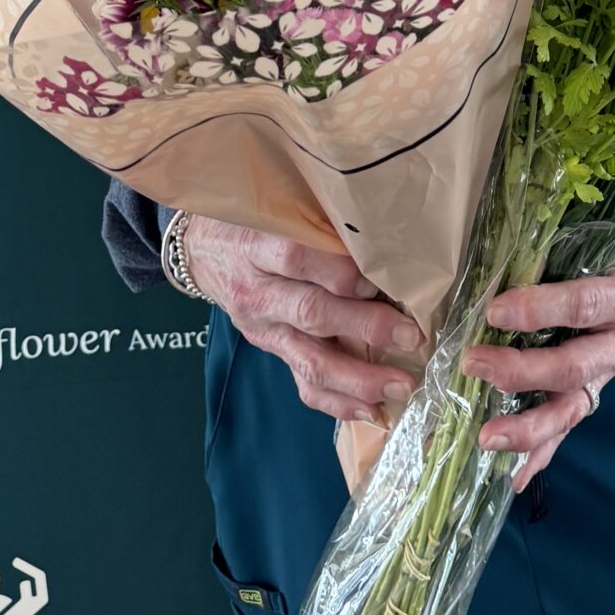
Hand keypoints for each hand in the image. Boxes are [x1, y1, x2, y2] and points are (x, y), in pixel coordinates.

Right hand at [181, 219, 421, 423]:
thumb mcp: (274, 204)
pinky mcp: (271, 350)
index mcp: (257, 246)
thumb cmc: (252, 218)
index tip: (380, 278)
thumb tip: (380, 226)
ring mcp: (264, 329)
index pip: (296, 257)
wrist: (204, 250)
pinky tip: (370, 410)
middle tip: (410, 334)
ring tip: (400, 385)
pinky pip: (302, 382)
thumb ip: (316, 216)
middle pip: (311, 312)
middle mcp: (258, 293)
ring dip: (358, 377)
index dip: (339, 270)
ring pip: (310, 360)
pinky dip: (337, 401)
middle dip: (365, 327)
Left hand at [459, 180, 614, 491]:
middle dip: (520, 372)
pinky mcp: (600, 389)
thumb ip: (558, 245)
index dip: (542, 309)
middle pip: (574, 367)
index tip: (495, 309)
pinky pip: (569, 426)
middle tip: (472, 364)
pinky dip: (541, 453)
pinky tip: (511, 478)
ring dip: (527, 427)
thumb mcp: (602, 229)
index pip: (585, 305)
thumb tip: (497, 253)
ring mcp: (614, 371)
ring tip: (485, 437)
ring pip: (572, 409)